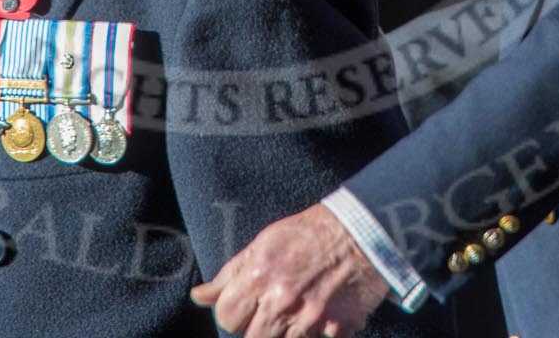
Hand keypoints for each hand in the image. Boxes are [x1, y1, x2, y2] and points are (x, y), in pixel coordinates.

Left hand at [191, 203, 390, 337]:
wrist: (360, 231)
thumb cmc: (307, 233)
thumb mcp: (263, 243)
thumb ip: (230, 274)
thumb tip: (199, 297)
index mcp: (260, 275)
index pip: (227, 318)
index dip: (234, 315)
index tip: (246, 308)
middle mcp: (282, 300)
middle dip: (258, 328)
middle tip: (271, 313)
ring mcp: (310, 318)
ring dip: (286, 333)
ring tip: (296, 312)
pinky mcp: (338, 328)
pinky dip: (316, 335)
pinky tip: (319, 317)